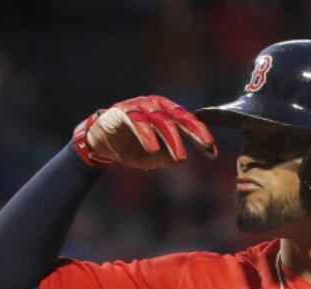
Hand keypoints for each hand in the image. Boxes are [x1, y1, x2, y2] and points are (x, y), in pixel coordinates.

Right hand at [72, 95, 216, 169]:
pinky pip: (137, 122)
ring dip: (172, 139)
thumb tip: (179, 159)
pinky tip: (153, 149)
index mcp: (166, 113)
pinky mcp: (123, 111)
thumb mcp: (152, 157)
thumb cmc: (129, 148)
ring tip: (180, 157)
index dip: (201, 135)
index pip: (188, 122)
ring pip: (160, 120)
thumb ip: (166, 157)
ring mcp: (139, 107)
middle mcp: (155, 106)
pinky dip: (146, 135)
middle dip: (193, 133)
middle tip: (204, 148)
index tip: (212, 151)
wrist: (99, 143)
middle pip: (178, 118)